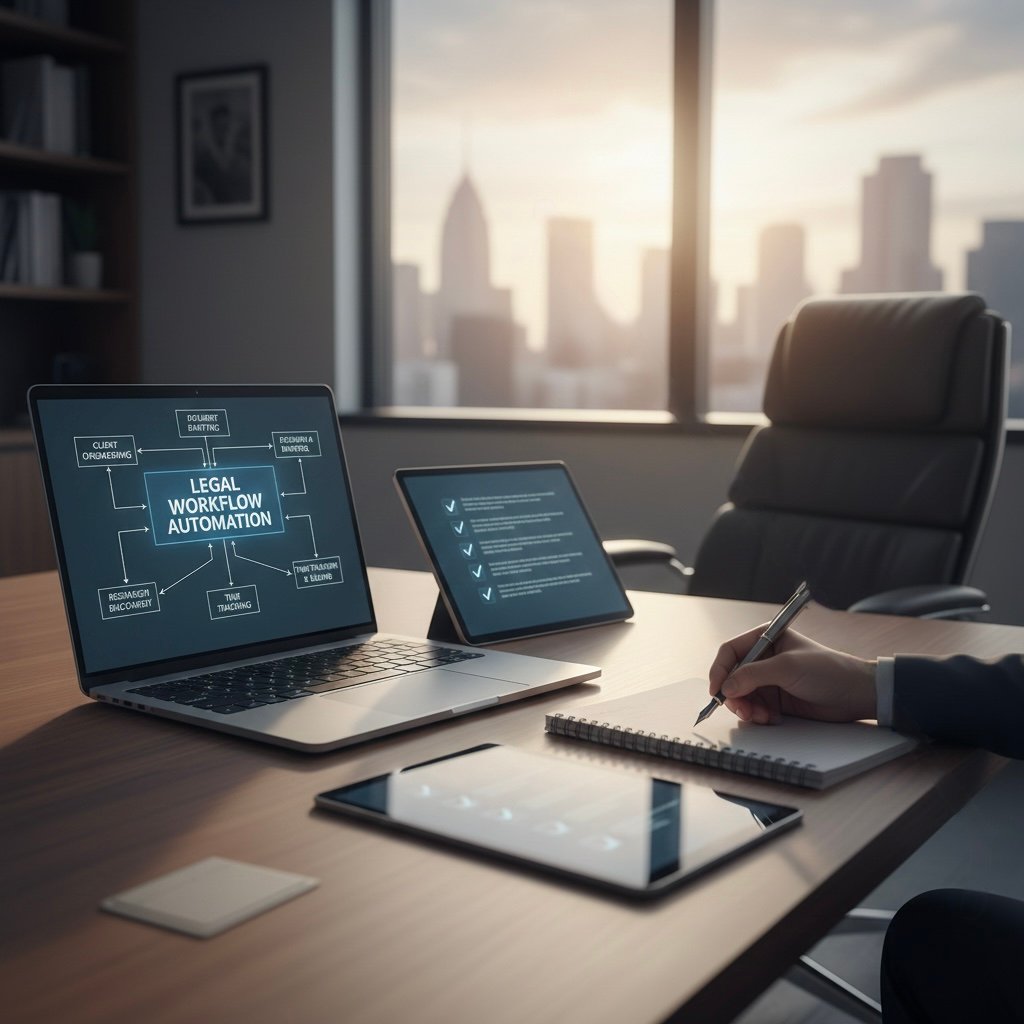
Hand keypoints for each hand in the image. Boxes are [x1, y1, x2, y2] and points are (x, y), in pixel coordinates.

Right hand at [708, 627, 876, 724]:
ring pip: (742, 695)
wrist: (856, 694)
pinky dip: (757, 715)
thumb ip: (753, 675)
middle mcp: (764, 658)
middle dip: (734, 694)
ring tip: (760, 716)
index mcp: (765, 638)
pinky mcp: (776, 699)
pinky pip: (755, 707)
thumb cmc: (828, 670)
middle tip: (742, 709)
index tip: (717, 690)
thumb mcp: (787, 667)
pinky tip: (772, 718)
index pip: (731, 651)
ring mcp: (769, 680)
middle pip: (732, 676)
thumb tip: (726, 686)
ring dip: (746, 708)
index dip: (720, 670)